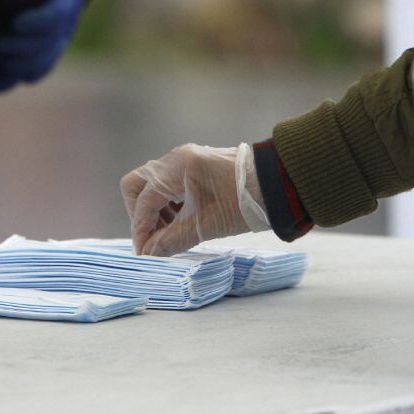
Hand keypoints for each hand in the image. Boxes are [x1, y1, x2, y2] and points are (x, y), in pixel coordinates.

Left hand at [0, 0, 87, 93]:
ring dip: (4, 71)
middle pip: (45, 48)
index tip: (17, 24)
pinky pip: (17, 78)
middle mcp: (63, 27)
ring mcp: (49, 47)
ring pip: (33, 69)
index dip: (39, 22)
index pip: (58, 15)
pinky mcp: (32, 59)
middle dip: (18, 50)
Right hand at [120, 144, 248, 256]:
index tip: (143, 252)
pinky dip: (167, 203)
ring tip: (170, 233)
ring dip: (154, 210)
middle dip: (140, 214)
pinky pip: (167, 184)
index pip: (143, 201)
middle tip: (152, 237)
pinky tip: (181, 220)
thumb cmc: (243, 203)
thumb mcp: (204, 226)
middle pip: (137, 185)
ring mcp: (184, 159)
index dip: (140, 230)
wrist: (276, 184)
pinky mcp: (194, 165)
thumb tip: (148, 254)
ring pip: (151, 184)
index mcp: (177, 168)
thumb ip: (170, 241)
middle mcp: (176, 158)